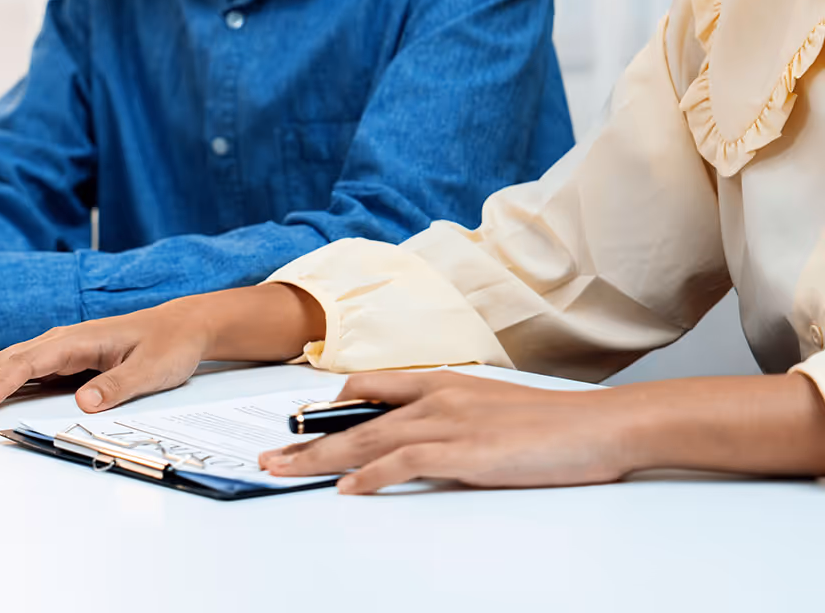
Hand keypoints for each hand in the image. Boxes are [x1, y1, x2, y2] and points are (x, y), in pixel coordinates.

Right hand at [0, 284, 324, 412]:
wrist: (181, 325)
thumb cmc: (168, 345)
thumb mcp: (152, 369)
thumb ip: (118, 385)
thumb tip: (84, 403)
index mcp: (76, 339)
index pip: (28, 364)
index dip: (0, 385)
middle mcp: (58, 341)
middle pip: (2, 363)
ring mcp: (54, 350)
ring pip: (2, 366)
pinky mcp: (57, 361)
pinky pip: (14, 372)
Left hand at [259, 371, 647, 493]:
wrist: (602, 426)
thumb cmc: (554, 425)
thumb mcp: (490, 412)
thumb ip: (450, 420)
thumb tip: (417, 445)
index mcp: (443, 383)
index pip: (369, 388)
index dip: (329, 408)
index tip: (300, 425)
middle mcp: (437, 397)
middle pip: (352, 417)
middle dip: (305, 438)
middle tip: (270, 454)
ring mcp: (448, 423)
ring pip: (364, 439)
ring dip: (319, 459)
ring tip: (285, 471)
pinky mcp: (463, 452)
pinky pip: (401, 461)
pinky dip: (369, 476)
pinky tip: (347, 489)